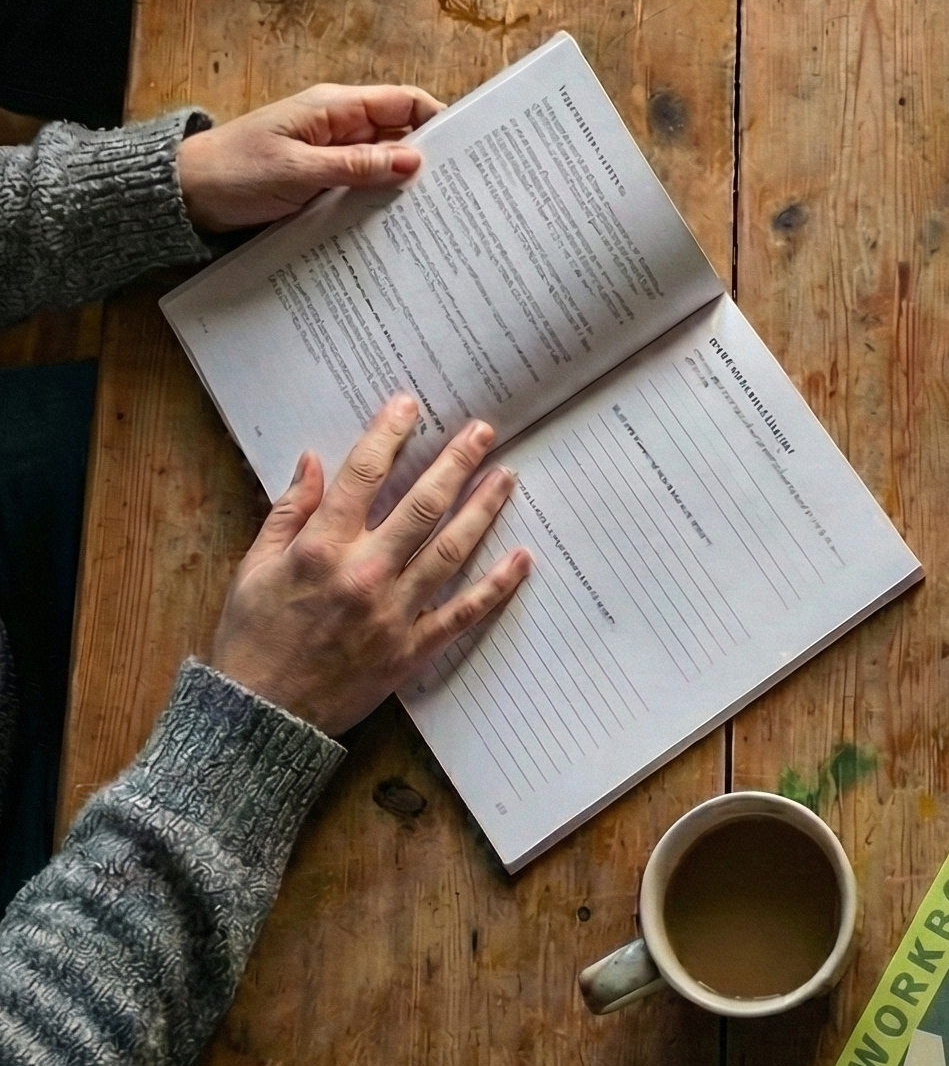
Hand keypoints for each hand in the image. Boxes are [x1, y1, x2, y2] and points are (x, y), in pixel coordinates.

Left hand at [177, 83, 441, 232]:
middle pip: (400, 134)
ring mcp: (331, 155)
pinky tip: (397, 223)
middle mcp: (339, 127)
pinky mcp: (321, 182)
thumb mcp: (298, 170)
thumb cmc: (234, 173)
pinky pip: (362, 186)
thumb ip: (357, 165)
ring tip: (438, 211)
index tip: (469, 145)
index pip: (403, 102)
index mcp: (335, 108)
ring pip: (383, 164)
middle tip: (461, 187)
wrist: (183, 196)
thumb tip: (414, 161)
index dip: (439, 118)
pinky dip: (380, 200)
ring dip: (405, 184)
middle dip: (429, 156)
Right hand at [211, 396, 530, 735]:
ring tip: (506, 477)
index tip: (409, 404)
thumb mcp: (253, 569)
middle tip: (483, 432)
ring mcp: (392, 613)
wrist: (258, 720)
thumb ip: (287, 513)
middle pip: (422, 504)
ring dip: (483, 509)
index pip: (363, 475)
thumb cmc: (251, 641)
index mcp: (321, 550)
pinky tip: (521, 559)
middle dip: (457, 462)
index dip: (388, 433)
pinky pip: (462, 613)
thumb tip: (314, 460)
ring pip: (451, 550)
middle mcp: (364, 574)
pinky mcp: (410, 650)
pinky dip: (496, 586)